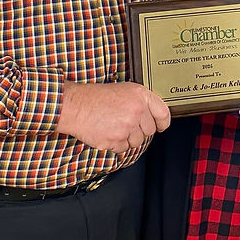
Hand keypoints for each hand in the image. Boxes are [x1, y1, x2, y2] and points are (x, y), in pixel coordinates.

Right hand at [55, 81, 169, 152]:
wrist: (75, 105)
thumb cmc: (95, 97)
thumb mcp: (124, 90)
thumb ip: (140, 102)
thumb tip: (152, 116)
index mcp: (141, 96)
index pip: (163, 114)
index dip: (162, 123)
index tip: (160, 126)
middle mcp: (136, 110)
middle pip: (149, 131)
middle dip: (138, 130)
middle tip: (124, 123)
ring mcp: (127, 126)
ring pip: (137, 142)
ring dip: (127, 138)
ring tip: (113, 126)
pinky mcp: (116, 140)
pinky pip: (123, 148)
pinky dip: (115, 144)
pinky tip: (107, 132)